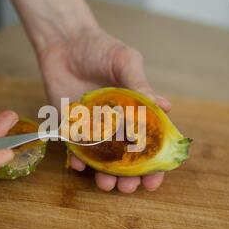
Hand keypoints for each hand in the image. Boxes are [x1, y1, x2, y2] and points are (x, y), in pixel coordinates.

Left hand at [38, 28, 170, 192]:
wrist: (65, 41)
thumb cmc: (100, 48)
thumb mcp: (125, 62)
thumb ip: (140, 85)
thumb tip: (164, 107)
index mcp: (135, 111)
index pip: (149, 143)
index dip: (154, 164)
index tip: (154, 179)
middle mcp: (116, 123)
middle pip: (126, 158)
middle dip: (130, 177)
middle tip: (128, 187)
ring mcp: (93, 127)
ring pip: (102, 160)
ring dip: (105, 175)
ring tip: (106, 183)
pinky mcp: (70, 127)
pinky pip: (74, 149)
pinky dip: (76, 160)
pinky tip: (78, 165)